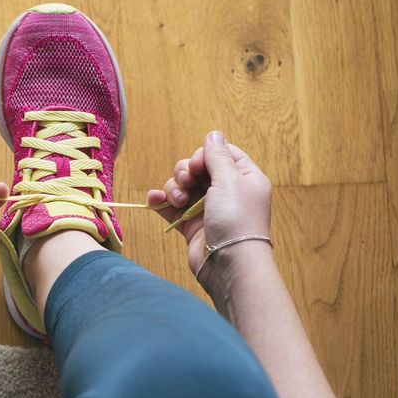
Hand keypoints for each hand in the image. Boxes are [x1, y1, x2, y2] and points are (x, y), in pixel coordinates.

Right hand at [147, 131, 272, 290]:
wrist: (229, 263)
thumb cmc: (236, 219)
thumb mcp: (230, 179)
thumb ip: (217, 156)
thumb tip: (213, 134)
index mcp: (244, 177)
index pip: (221, 154)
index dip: (204, 155)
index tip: (198, 165)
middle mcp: (226, 191)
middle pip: (197, 169)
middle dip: (185, 172)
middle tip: (187, 183)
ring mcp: (207, 208)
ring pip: (181, 186)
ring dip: (173, 188)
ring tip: (178, 201)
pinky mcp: (190, 225)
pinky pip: (171, 206)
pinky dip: (161, 201)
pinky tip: (154, 201)